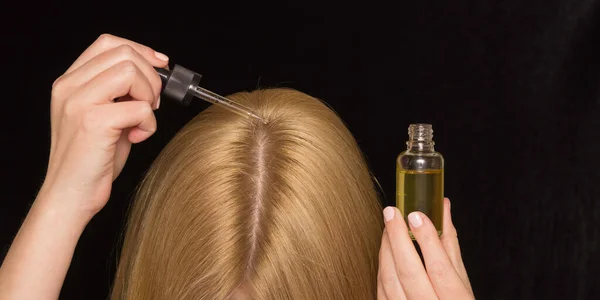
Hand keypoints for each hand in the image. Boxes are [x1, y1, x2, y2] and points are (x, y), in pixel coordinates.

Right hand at [40, 34, 168, 217]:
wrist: (71, 195)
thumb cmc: (92, 159)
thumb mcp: (102, 115)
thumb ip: (119, 92)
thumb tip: (155, 71)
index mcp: (69, 82)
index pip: (107, 43)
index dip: (141, 50)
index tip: (161, 65)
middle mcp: (69, 87)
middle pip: (124, 53)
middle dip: (151, 77)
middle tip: (151, 103)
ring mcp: (79, 102)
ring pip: (131, 72)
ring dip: (149, 96)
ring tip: (142, 119)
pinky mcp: (94, 122)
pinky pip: (140, 108)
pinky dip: (149, 124)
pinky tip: (136, 138)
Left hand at [378, 198, 473, 299]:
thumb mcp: (462, 280)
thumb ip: (449, 245)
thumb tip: (442, 207)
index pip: (440, 268)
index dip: (427, 240)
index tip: (415, 215)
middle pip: (410, 272)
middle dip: (398, 238)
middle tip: (391, 213)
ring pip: (391, 281)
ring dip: (386, 250)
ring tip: (387, 227)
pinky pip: (382, 291)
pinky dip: (383, 268)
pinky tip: (385, 251)